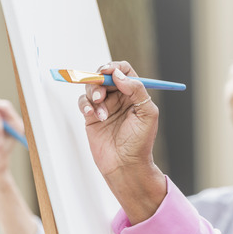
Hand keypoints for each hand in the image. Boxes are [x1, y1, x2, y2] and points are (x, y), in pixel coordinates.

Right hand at [78, 61, 165, 223]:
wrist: (126, 165)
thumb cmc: (140, 143)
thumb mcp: (148, 114)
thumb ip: (137, 90)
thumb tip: (119, 75)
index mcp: (134, 94)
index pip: (124, 71)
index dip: (115, 68)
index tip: (108, 72)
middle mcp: (119, 98)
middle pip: (105, 76)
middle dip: (100, 79)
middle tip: (101, 89)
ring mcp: (104, 106)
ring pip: (92, 87)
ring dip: (94, 94)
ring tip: (101, 110)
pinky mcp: (92, 117)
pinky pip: (84, 102)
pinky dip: (86, 105)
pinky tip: (93, 115)